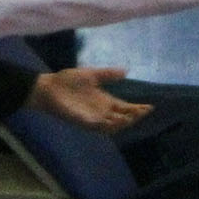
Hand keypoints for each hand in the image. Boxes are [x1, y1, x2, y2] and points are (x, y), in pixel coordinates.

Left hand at [29, 67, 153, 134]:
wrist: (48, 87)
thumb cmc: (68, 81)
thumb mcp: (92, 74)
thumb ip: (108, 74)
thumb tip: (126, 71)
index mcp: (105, 101)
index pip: (125, 108)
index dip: (137, 108)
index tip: (150, 106)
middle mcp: (101, 112)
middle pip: (123, 118)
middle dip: (134, 116)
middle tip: (143, 111)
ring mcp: (92, 118)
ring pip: (113, 126)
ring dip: (123, 123)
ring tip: (132, 117)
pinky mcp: (83, 121)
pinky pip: (97, 127)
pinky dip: (107, 126)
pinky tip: (115, 120)